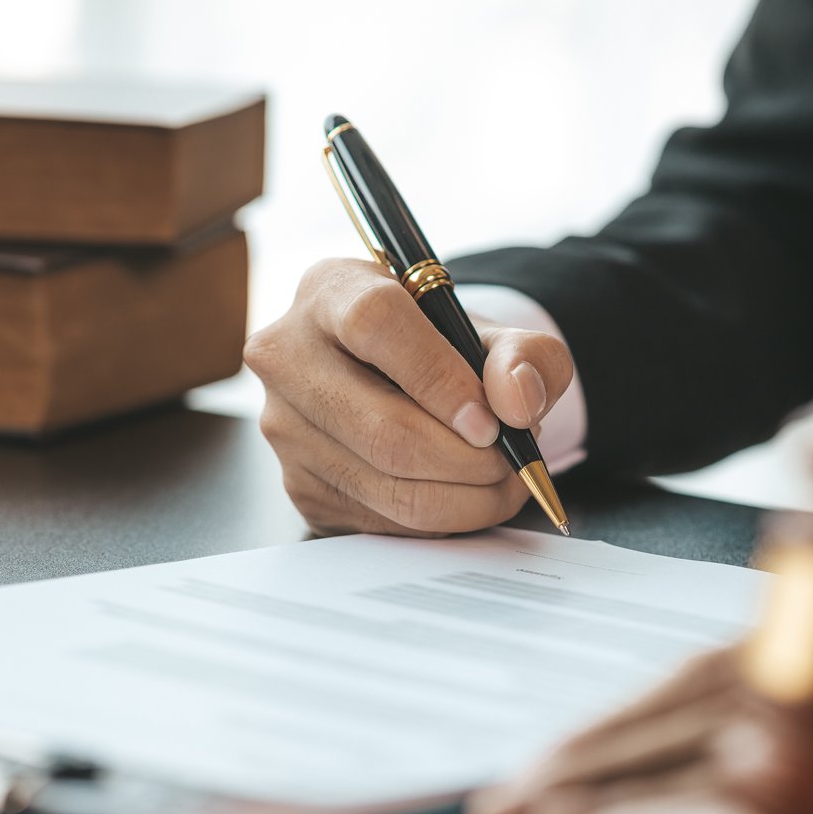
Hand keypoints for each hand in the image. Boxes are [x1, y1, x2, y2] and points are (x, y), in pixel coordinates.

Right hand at [244, 258, 573, 535]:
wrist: (397, 381)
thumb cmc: (440, 349)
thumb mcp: (492, 332)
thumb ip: (526, 355)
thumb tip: (517, 401)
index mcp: (330, 292)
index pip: (374, 325)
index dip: (440, 379)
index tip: (491, 422)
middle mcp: (289, 358)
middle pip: (385, 430)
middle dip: (471, 461)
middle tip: (513, 463)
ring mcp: (287, 429)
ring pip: (390, 487)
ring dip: (468, 499)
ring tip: (503, 480)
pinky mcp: (301, 487)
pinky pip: (385, 522)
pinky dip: (443, 520)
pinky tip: (465, 495)